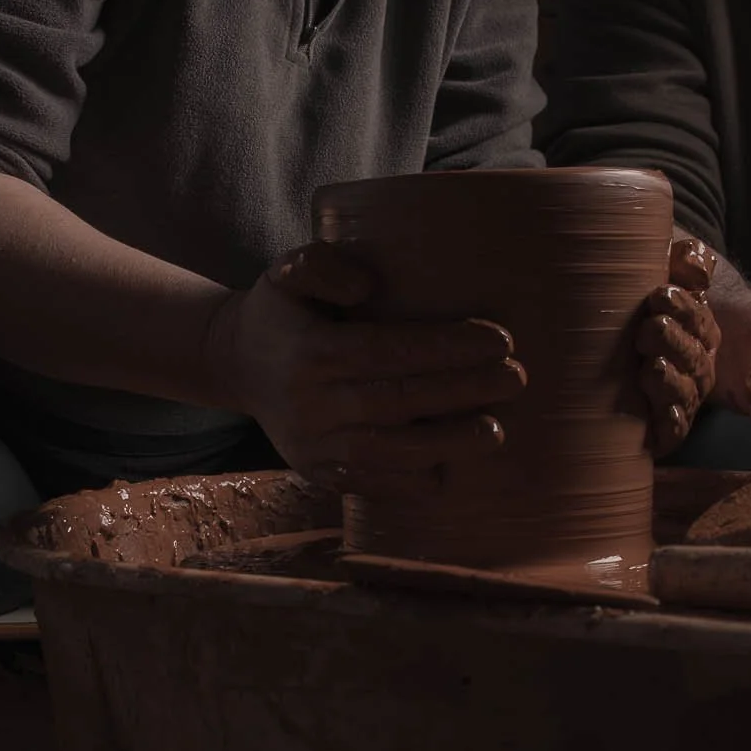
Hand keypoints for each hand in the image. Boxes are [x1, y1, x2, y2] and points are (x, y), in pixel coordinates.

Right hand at [202, 240, 525, 494]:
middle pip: (396, 401)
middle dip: (461, 392)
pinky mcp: (317, 473)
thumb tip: (367, 287)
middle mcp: (310, 403)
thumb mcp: (288, 272)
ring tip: (495, 431)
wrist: (235, 365)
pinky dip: (411, 483)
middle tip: (516, 380)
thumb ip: (323, 264)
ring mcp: (313, 445)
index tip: (500, 340)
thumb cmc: (282, 312)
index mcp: (310, 351)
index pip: (387, 350)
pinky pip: (369, 485)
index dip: (446, 348)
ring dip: (446, 444)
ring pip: (386, 452)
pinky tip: (451, 469)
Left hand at [634, 231, 720, 453]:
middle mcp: (694, 364)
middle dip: (673, 342)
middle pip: (692, 355)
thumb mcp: (663, 276)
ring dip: (670, 381)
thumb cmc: (640, 312)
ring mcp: (681, 397)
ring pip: (685, 392)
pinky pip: (676, 430)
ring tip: (651, 368)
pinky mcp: (663, 430)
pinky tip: (666, 413)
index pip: (697, 317)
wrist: (610, 361)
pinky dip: (674, 423)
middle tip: (648, 329)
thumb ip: (683, 262)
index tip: (658, 296)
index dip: (683, 307)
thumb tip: (696, 263)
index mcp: (696, 329)